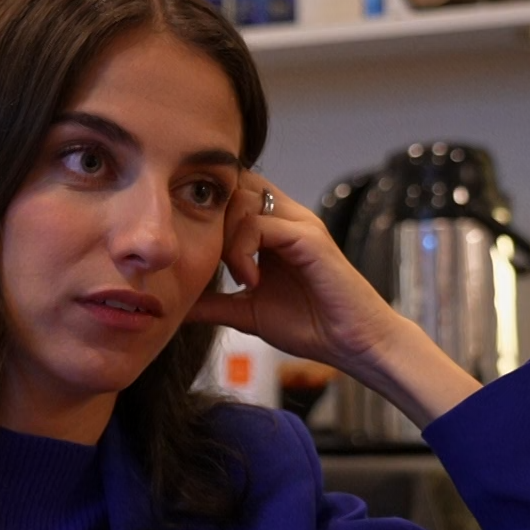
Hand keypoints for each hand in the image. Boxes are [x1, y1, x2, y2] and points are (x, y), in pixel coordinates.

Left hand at [190, 172, 480, 426]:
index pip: (231, 193)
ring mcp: (300, 223)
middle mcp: (287, 216)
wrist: (354, 344)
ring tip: (237, 278)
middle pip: (234, 185)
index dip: (206, 212)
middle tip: (211, 260)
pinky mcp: (310, 239)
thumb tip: (174, 305)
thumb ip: (214, 303)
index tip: (194, 251)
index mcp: (273, 228)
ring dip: (227, 237)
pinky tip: (250, 281)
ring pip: (244, 199)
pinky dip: (245, 250)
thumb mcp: (247, 313)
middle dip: (212, 218)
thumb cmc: (309, 326)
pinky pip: (263, 224)